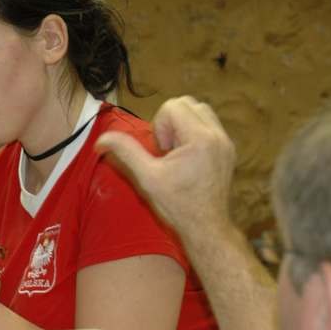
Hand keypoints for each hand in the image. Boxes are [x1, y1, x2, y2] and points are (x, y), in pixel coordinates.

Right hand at [95, 96, 235, 236]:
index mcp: (199, 138)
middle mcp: (217, 134)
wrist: (206, 226)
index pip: (173, 106)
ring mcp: (226, 141)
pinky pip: (210, 125)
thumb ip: (125, 152)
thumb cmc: (176, 204)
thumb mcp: (146, 178)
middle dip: (171, 122)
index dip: (160, 126)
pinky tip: (188, 158)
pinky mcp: (229, 149)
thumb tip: (101, 140)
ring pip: (201, 111)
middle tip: (167, 151)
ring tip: (177, 153)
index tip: (161, 152)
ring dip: (183, 125)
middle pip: (188, 103)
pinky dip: (194, 133)